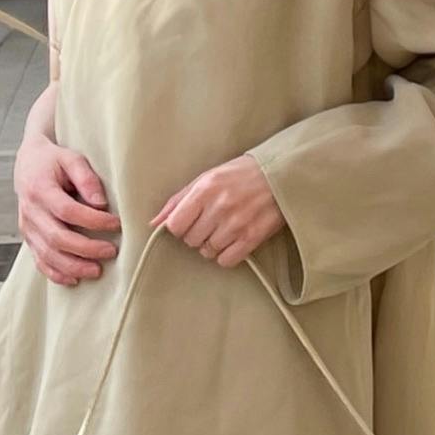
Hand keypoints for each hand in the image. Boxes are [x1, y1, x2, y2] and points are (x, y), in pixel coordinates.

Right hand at [16, 130, 121, 285]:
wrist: (28, 164)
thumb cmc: (54, 161)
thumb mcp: (72, 158)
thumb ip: (87, 178)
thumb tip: (101, 202)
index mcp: (40, 189)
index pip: (67, 210)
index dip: (92, 220)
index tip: (116, 224)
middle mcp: (30, 211)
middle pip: (57, 237)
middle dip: (86, 249)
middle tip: (111, 252)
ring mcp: (28, 227)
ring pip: (47, 254)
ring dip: (73, 266)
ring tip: (97, 271)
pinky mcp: (29, 238)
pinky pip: (39, 261)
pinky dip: (56, 274)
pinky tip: (75, 279)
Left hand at [154, 155, 286, 268]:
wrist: (281, 174)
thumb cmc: (240, 174)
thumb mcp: (206, 177)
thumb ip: (178, 200)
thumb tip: (154, 223)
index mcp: (204, 190)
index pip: (175, 226)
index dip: (180, 227)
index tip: (190, 221)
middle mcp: (218, 208)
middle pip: (190, 240)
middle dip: (197, 234)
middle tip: (212, 222)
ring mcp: (236, 224)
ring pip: (207, 252)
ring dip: (212, 245)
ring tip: (225, 229)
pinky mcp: (252, 238)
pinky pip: (226, 260)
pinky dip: (227, 255)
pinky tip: (234, 241)